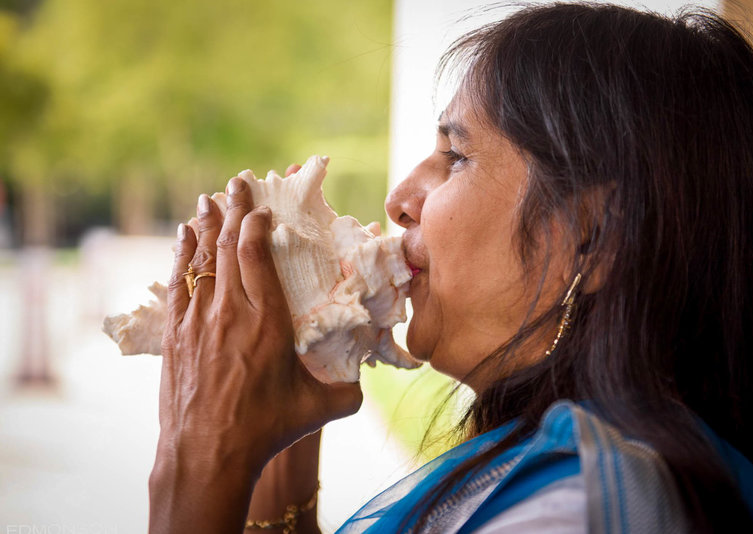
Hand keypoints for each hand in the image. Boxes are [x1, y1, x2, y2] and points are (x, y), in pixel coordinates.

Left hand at [150, 169, 361, 532]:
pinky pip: (180, 283)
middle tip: (238, 182)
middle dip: (234, 210)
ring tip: (209, 200)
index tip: (260, 205)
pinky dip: (183, 255)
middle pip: (229, 247)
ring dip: (206, 226)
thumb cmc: (266, 430)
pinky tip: (185, 238)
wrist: (207, 455)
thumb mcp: (318, 411)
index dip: (257, 224)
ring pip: (202, 260)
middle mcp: (230, 312)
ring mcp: (199, 322)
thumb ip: (349, 393)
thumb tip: (365, 384)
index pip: (257, 256)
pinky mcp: (177, 336)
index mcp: (267, 321)